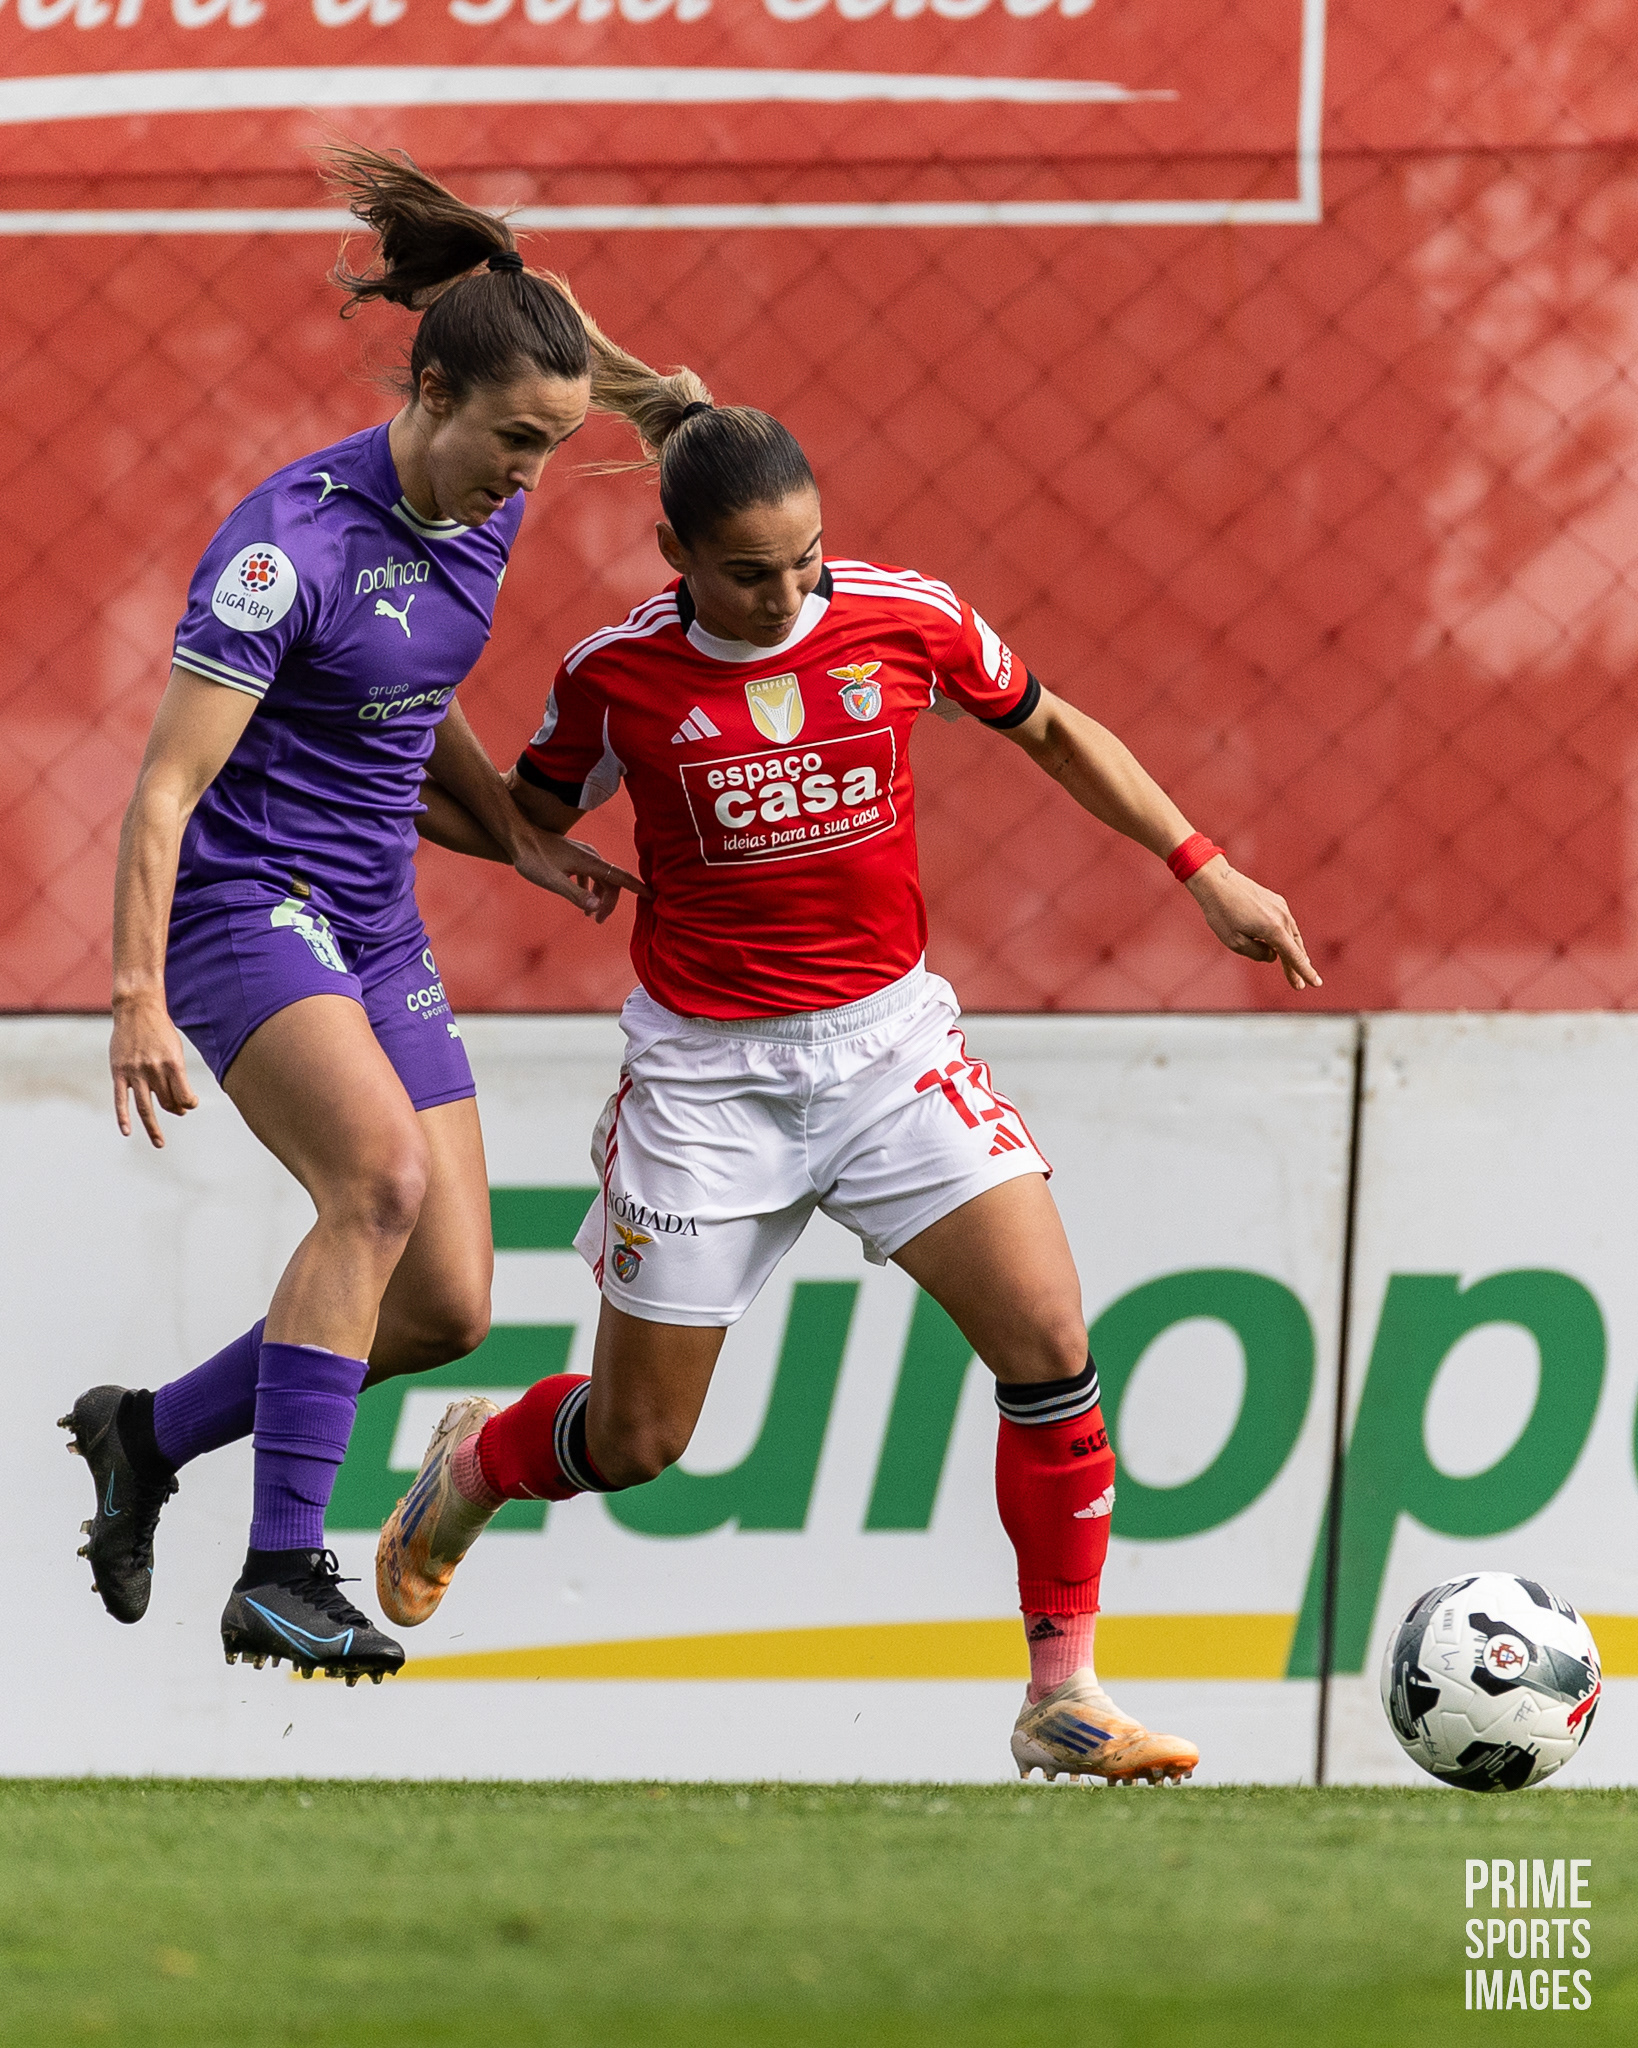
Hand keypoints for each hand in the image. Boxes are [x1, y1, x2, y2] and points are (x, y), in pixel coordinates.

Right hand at [111, 995, 199, 1145]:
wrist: (137, 1010)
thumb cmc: (160, 1031)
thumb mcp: (175, 1049)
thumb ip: (177, 1076)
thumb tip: (182, 1103)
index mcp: (173, 1064)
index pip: (184, 1097)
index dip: (189, 1104)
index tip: (190, 1104)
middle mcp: (155, 1070)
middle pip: (166, 1102)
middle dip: (174, 1109)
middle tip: (176, 1110)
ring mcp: (135, 1072)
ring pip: (146, 1107)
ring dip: (153, 1127)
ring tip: (160, 1143)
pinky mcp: (119, 1072)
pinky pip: (121, 1099)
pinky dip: (123, 1117)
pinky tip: (127, 1131)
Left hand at [509, 821, 647, 923]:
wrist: (519, 837)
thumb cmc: (532, 859)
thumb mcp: (552, 881)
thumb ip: (575, 894)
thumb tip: (597, 908)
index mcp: (589, 862)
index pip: (620, 877)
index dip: (638, 888)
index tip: (653, 896)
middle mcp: (591, 856)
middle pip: (612, 881)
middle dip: (610, 902)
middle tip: (597, 921)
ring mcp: (583, 854)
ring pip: (602, 877)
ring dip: (600, 896)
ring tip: (590, 915)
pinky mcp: (575, 855)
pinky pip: (592, 873)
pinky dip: (592, 887)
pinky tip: (583, 898)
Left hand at [1186, 857, 1321, 990]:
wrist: (1217, 881)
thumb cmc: (1222, 913)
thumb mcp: (1235, 942)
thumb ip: (1257, 954)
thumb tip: (1273, 955)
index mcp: (1273, 929)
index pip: (1294, 956)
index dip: (1305, 971)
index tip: (1316, 983)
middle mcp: (1282, 917)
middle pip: (1295, 948)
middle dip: (1297, 967)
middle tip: (1299, 985)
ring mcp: (1281, 907)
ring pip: (1292, 935)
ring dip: (1293, 952)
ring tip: (1296, 968)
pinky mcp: (1276, 901)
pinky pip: (1286, 924)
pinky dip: (1287, 937)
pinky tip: (1284, 945)